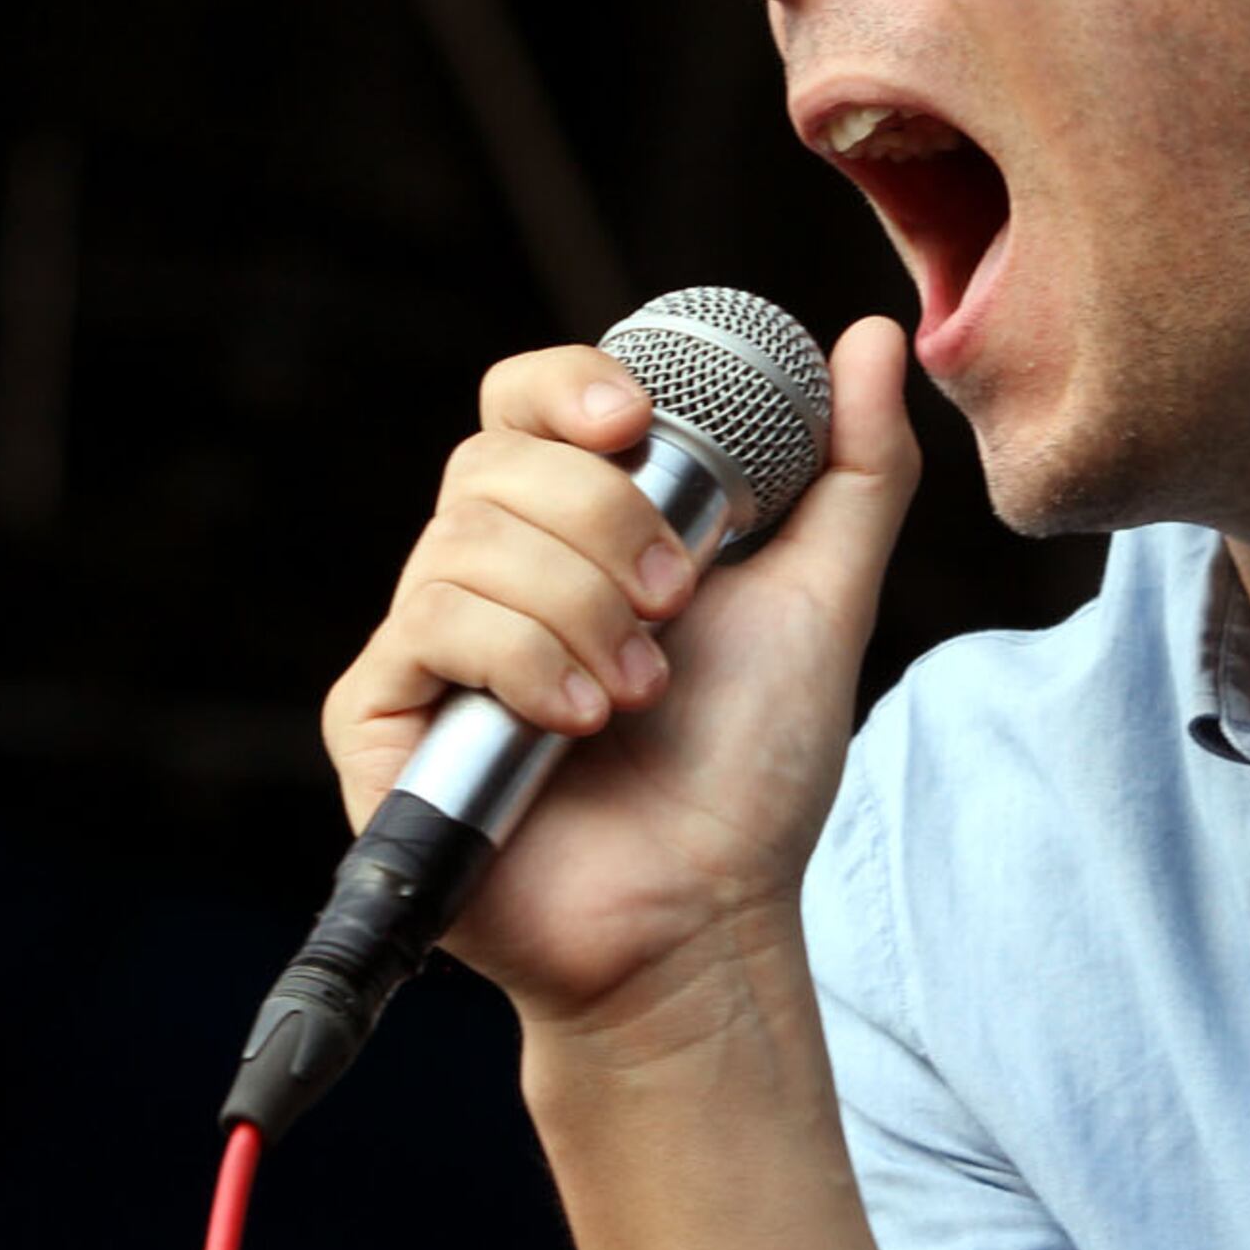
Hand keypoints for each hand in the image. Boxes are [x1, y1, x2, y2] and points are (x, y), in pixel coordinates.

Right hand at [318, 316, 919, 1037]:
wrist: (703, 914)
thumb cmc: (751, 770)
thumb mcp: (825, 600)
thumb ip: (855, 471)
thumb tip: (870, 335)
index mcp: (572, 525)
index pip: (528, 399)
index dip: (570, 386)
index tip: (641, 421)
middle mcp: (486, 568)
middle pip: (498, 460)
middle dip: (607, 520)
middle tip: (675, 604)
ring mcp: (427, 642)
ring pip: (468, 540)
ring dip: (580, 609)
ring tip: (639, 692)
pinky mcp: (379, 716)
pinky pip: (433, 623)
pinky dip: (526, 659)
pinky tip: (579, 722)